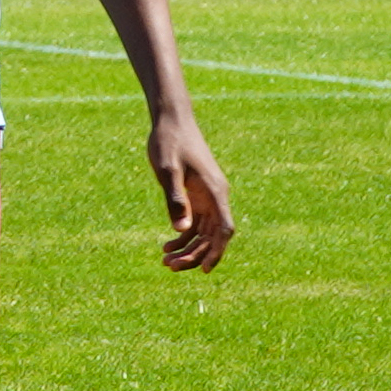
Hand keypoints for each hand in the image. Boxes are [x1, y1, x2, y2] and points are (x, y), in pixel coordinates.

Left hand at [146, 104, 235, 271]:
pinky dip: (183, 237)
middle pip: (213, 237)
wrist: (171, 121)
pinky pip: (195, 224)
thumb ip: (175, 199)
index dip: (217, 251)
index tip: (204, 269)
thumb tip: (182, 230)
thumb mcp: (168, 171)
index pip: (224, 229)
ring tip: (165, 261)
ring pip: (204, 233)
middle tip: (170, 266)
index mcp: (215, 191)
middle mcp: (216, 197)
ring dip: (188, 249)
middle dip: (195, 255)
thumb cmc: (169, 142)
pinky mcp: (197, 196)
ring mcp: (207, 197)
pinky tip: (167, 245)